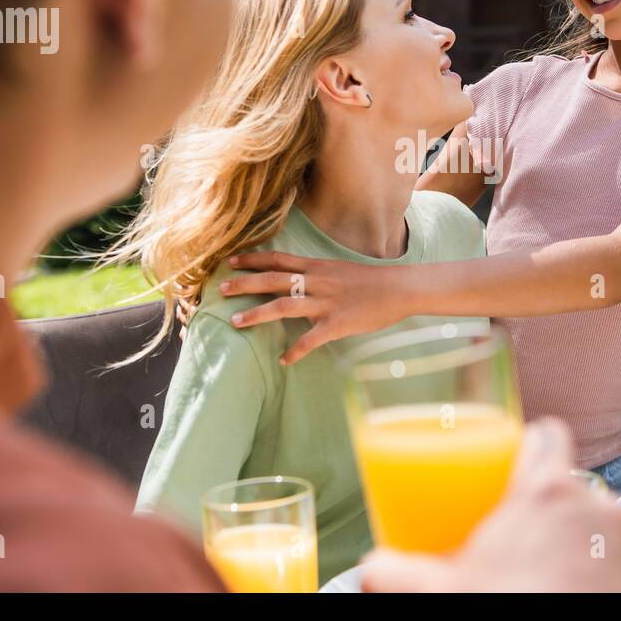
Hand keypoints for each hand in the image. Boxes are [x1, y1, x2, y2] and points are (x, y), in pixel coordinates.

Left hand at [220, 252, 410, 363]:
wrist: (399, 289)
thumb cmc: (370, 281)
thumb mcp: (338, 270)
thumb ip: (315, 274)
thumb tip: (295, 279)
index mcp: (316, 267)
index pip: (278, 260)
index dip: (252, 260)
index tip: (230, 262)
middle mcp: (316, 281)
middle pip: (273, 280)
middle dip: (245, 284)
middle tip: (221, 289)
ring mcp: (326, 302)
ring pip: (284, 306)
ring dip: (257, 314)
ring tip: (235, 322)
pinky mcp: (337, 323)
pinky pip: (311, 339)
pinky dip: (295, 351)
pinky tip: (283, 360)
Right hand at [359, 419, 620, 592]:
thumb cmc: (510, 610)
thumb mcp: (438, 593)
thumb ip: (394, 571)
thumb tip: (371, 568)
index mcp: (544, 493)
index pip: (545, 436)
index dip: (527, 447)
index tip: (510, 468)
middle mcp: (596, 506)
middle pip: (569, 485)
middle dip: (546, 508)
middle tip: (517, 539)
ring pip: (598, 525)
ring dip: (577, 543)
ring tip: (547, 577)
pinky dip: (607, 574)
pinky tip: (578, 595)